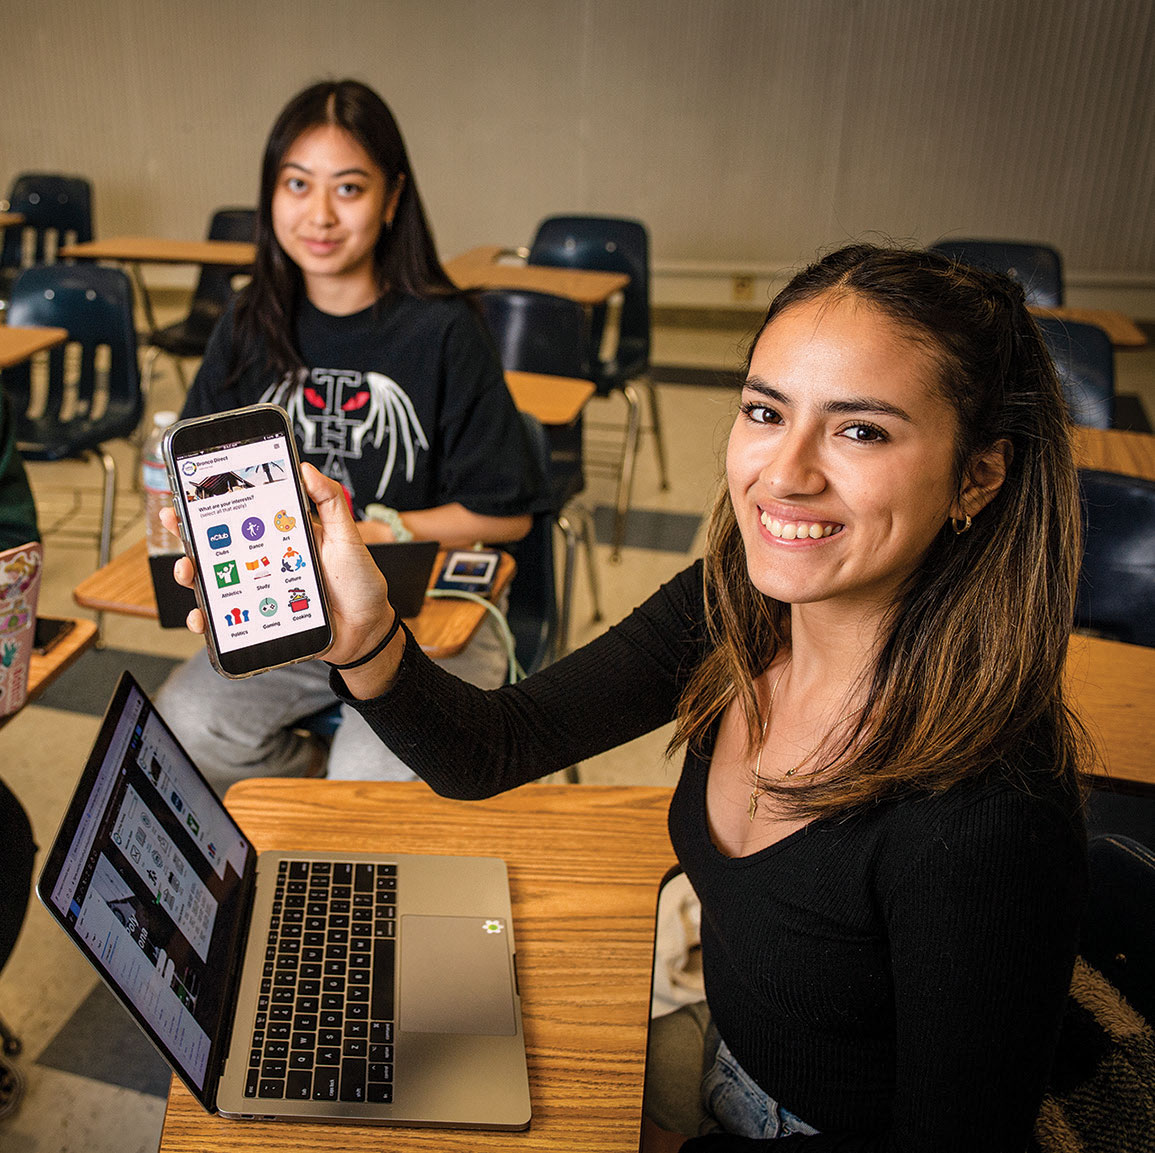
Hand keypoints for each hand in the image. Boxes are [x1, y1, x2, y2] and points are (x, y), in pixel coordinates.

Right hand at [161, 465, 398, 674]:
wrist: (369, 631)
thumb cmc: (359, 583)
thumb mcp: (347, 538)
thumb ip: (330, 503)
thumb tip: (307, 468)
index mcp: (281, 539)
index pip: (241, 518)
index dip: (211, 507)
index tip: (187, 493)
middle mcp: (265, 564)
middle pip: (218, 549)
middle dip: (189, 537)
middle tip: (174, 523)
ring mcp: (260, 593)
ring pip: (215, 583)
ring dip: (192, 576)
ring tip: (187, 571)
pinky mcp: (260, 621)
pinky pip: (227, 621)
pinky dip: (209, 620)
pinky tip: (202, 617)